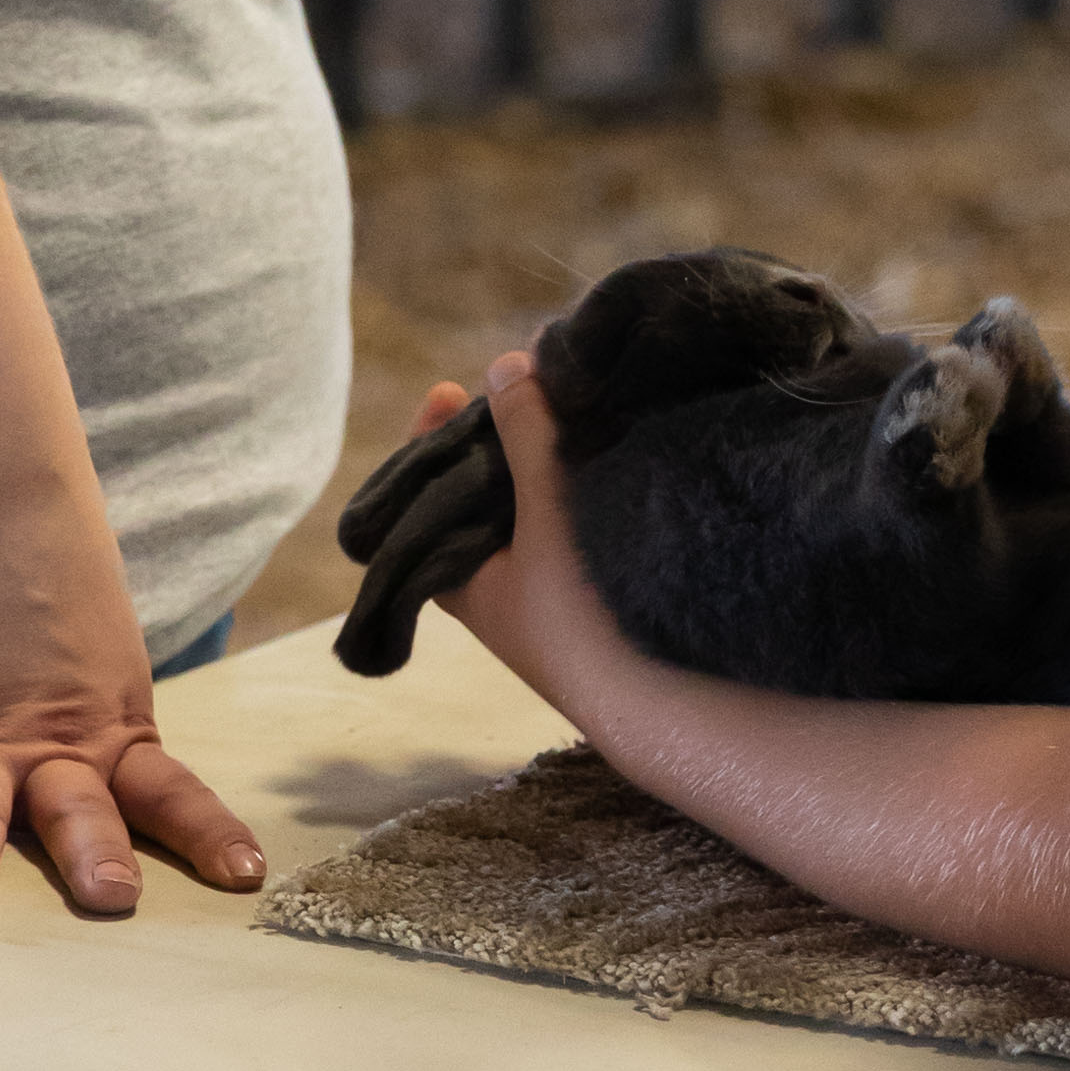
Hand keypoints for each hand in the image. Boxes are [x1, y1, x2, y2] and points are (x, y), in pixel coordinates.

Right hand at [0, 499, 267, 911]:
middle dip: (93, 854)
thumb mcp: (100, 655)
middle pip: (76, 807)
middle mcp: (45, 742)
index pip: (167, 792)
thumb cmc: (49, 573)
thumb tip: (108, 781)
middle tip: (112, 896)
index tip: (243, 877)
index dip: (205, 835)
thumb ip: (96, 728)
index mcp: (106, 728)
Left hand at [429, 356, 623, 724]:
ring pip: (524, 508)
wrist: (658, 705)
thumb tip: (506, 365)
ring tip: (560, 404)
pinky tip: (601, 448)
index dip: (424, 443)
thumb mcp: (543, 517)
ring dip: (538, 459)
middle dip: (492, 440)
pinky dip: (573, 484)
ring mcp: (544, 591)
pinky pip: (568, 522)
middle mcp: (494, 586)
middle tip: (517, 386)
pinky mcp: (591, 591)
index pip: (412, 501)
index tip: (447, 389)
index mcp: (456, 579)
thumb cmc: (582, 621)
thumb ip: (525, 440)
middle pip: (472, 496)